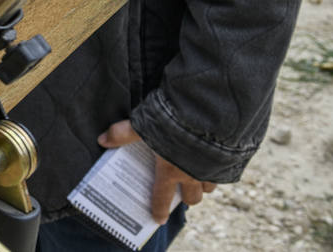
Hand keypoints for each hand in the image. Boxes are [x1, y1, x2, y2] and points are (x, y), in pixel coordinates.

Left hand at [98, 120, 216, 222]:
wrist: (210, 113)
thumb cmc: (173, 122)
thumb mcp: (143, 126)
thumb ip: (122, 133)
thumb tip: (102, 140)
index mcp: (170, 171)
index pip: (161, 196)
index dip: (158, 209)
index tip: (159, 219)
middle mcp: (193, 175)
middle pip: (192, 198)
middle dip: (186, 197)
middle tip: (179, 192)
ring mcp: (214, 170)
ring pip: (210, 186)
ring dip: (203, 184)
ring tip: (196, 176)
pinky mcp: (230, 160)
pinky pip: (225, 172)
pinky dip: (218, 170)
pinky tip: (215, 161)